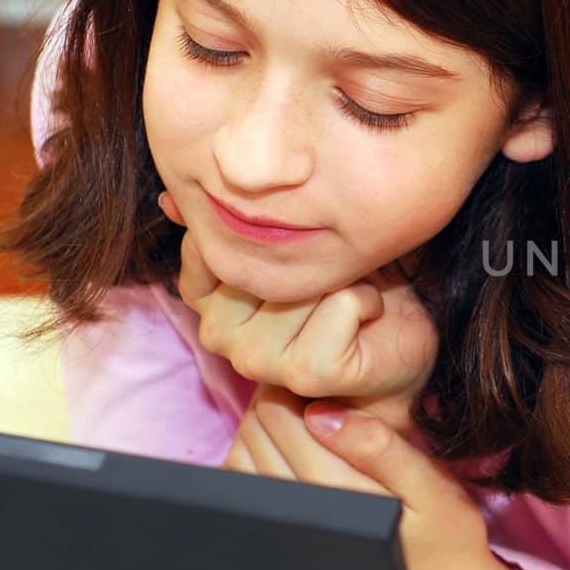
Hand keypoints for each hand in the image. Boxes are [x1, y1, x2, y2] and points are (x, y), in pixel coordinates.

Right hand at [160, 192, 437, 428]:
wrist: (398, 338)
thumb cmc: (344, 281)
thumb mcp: (289, 236)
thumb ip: (235, 215)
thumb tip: (171, 196)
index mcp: (207, 297)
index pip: (209, 240)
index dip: (267, 228)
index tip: (296, 245)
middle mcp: (217, 333)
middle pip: (261, 255)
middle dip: (308, 250)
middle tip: (331, 272)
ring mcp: (256, 359)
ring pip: (302, 279)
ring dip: (342, 276)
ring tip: (349, 293)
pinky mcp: (306, 373)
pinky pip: (343, 303)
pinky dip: (367, 298)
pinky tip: (369, 313)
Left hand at [227, 383, 532, 569]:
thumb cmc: (449, 539)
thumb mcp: (434, 488)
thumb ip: (382, 449)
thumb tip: (326, 411)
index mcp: (341, 498)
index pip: (285, 422)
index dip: (292, 387)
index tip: (315, 377)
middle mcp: (305, 519)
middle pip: (256, 438)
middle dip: (273, 403)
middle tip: (305, 389)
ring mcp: (291, 535)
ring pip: (241, 464)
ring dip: (259, 431)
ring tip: (296, 418)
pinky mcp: (289, 543)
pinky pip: (247, 494)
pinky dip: (251, 463)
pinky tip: (285, 454)